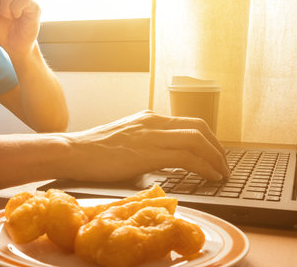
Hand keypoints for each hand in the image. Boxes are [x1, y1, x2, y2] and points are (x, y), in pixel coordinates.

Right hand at [66, 110, 230, 181]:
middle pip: (199, 128)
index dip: (208, 139)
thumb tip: (157, 158)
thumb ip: (143, 144)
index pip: (188, 123)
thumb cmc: (92, 151)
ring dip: (216, 158)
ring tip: (222, 173)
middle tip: (223, 165)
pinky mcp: (148, 153)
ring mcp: (151, 136)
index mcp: (148, 118)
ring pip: (198, 140)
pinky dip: (204, 167)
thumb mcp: (123, 140)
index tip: (214, 155)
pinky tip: (210, 177)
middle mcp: (153, 122)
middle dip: (218, 147)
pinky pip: (187, 157)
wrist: (73, 151)